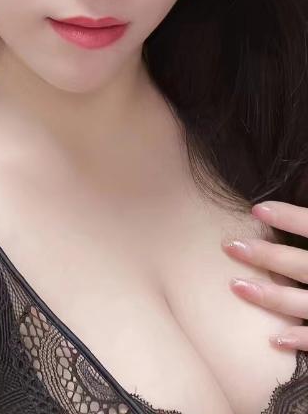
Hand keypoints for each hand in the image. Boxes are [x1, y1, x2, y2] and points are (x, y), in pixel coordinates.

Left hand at [221, 200, 307, 349]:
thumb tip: (291, 191)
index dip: (288, 217)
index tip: (256, 207)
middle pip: (301, 265)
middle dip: (266, 256)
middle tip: (229, 245)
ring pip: (304, 303)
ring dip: (270, 296)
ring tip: (235, 286)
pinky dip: (299, 339)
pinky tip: (274, 339)